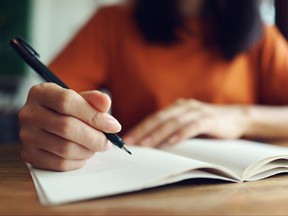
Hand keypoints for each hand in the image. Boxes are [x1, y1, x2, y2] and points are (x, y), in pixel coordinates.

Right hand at [19, 83, 120, 170]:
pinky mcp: (28, 155)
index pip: (67, 102)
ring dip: (88, 151)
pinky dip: (78, 162)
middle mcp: (29, 113)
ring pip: (65, 148)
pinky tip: (83, 154)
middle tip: (107, 142)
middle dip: (95, 138)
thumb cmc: (67, 110)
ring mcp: (26, 136)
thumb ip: (93, 99)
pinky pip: (59, 163)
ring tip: (95, 146)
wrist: (47, 122)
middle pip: (67, 127)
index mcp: (41, 93)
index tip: (114, 126)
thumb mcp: (79, 99)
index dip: (94, 116)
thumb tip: (106, 102)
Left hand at [123, 99, 249, 146]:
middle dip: (143, 131)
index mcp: (177, 107)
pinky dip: (182, 134)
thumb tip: (153, 141)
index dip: (140, 128)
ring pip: (173, 122)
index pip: (154, 118)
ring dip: (158, 134)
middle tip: (131, 142)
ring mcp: (196, 111)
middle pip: (159, 118)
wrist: (236, 117)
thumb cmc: (208, 123)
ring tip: (146, 145)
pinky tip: (173, 143)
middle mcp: (184, 106)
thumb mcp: (188, 122)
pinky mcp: (209, 119)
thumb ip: (173, 128)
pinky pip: (193, 126)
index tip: (127, 139)